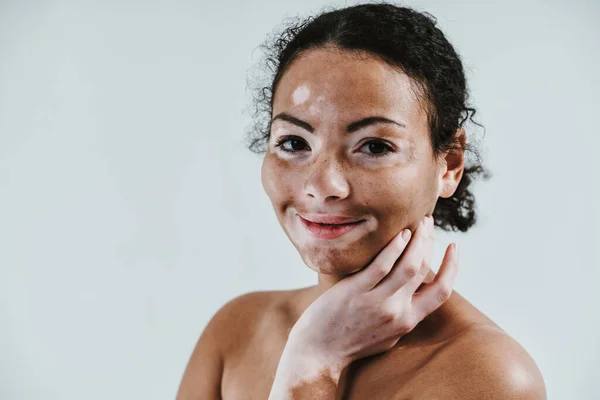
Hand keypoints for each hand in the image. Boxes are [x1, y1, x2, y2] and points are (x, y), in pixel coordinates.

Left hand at [288, 215, 458, 371]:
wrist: (318, 353)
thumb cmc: (351, 341)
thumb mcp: (387, 335)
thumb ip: (402, 314)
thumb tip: (413, 292)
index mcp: (408, 321)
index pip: (442, 291)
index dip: (452, 267)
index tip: (455, 247)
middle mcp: (397, 311)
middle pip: (423, 270)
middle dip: (429, 242)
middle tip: (428, 222)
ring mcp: (376, 302)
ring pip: (408, 265)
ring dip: (417, 239)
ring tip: (416, 222)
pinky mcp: (355, 292)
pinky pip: (380, 265)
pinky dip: (393, 247)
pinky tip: (398, 233)